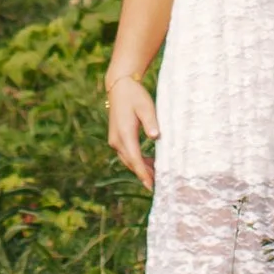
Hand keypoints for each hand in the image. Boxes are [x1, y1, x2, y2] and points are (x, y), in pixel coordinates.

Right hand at [106, 69, 159, 189]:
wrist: (120, 87)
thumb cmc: (135, 96)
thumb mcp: (146, 106)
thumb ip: (150, 122)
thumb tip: (155, 137)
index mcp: (124, 133)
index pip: (135, 159)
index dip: (143, 173)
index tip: (151, 186)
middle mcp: (117, 140)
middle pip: (131, 163)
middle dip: (144, 175)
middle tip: (159, 185)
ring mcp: (115, 140)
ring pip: (128, 160)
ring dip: (141, 168)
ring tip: (157, 175)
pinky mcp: (116, 138)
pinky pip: (127, 154)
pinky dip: (137, 161)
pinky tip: (149, 163)